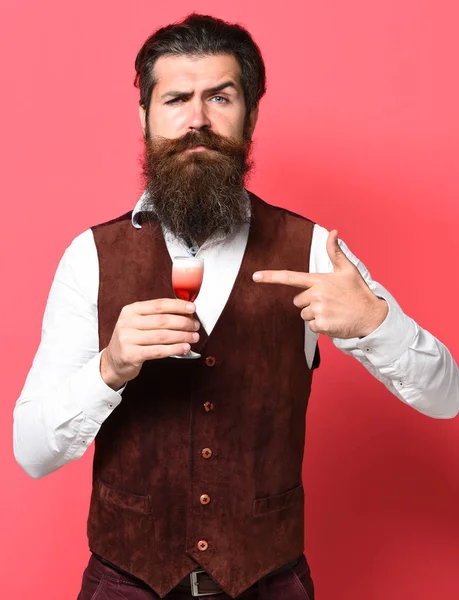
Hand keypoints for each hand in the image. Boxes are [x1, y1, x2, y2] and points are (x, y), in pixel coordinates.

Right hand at [100, 299, 199, 389]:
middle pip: (162, 320)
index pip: (158, 305)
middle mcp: (127, 322)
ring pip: (162, 336)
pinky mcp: (131, 354)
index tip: (192, 308)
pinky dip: (175, 349)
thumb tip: (185, 311)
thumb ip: (157, 315)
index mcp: (131, 310)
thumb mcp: (138, 322)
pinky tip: (185, 348)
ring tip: (194, 337)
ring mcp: (127, 339)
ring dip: (183, 336)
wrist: (113, 361)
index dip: (177, 305)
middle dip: (184, 322)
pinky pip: (159, 350)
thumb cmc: (132, 339)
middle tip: (195, 326)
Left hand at [253, 230, 387, 339]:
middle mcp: (316, 294)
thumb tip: (333, 232)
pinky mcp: (322, 324)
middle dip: (309, 303)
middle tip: (329, 302)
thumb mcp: (348, 270)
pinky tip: (334, 321)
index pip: (290, 277)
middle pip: (298, 301)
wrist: (371, 316)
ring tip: (333, 311)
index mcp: (319, 280)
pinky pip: (311, 326)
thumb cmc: (358, 292)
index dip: (270, 277)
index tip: (254, 276)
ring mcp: (318, 309)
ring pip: (304, 315)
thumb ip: (335, 252)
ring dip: (316, 315)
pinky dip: (321, 326)